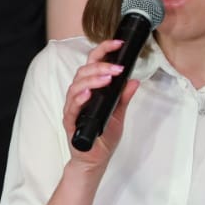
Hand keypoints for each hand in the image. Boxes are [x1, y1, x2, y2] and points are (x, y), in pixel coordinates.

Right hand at [60, 39, 139, 177]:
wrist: (94, 160)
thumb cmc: (102, 137)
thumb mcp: (118, 114)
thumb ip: (124, 97)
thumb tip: (134, 80)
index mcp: (90, 90)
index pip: (93, 64)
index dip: (104, 51)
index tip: (118, 43)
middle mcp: (79, 96)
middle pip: (83, 72)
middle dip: (101, 66)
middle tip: (117, 67)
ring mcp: (73, 108)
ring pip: (76, 86)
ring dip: (92, 79)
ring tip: (107, 77)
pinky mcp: (70, 122)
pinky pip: (72, 107)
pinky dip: (79, 98)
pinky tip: (88, 94)